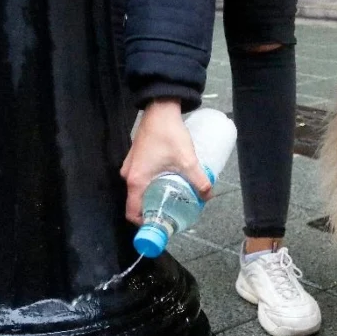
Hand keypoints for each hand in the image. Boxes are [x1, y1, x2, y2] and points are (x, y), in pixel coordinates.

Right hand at [121, 99, 212, 224]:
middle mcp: (128, 176)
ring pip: (139, 191)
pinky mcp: (135, 159)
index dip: (145, 224)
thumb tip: (208, 195)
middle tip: (171, 215)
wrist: (160, 108)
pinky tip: (167, 184)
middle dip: (153, 211)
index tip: (160, 227)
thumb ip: (199, 180)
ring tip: (172, 201)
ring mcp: (130, 166)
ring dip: (153, 198)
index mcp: (136, 181)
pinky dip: (151, 186)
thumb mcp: (187, 160)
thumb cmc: (169, 134)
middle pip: (137, 203)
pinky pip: (140, 179)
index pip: (133, 213)